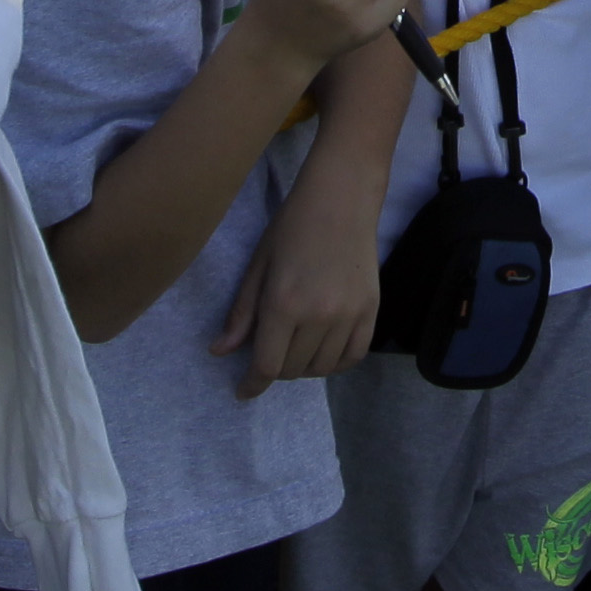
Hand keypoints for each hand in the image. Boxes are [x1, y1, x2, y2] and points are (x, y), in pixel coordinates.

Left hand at [214, 189, 383, 393]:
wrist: (342, 199)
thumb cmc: (291, 226)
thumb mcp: (258, 266)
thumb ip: (242, 313)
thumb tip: (220, 352)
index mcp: (283, 303)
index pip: (266, 365)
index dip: (252, 385)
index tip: (243, 391)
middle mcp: (318, 316)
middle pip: (292, 369)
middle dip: (274, 369)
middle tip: (268, 352)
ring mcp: (348, 316)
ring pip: (321, 368)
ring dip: (303, 367)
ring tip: (294, 349)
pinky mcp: (371, 311)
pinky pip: (352, 357)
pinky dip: (334, 363)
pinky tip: (322, 351)